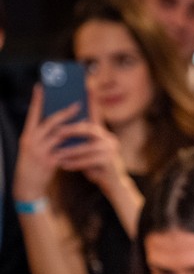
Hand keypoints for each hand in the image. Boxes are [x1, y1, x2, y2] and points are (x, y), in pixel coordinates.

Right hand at [12, 85, 76, 200]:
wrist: (27, 185)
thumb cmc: (32, 164)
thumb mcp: (32, 147)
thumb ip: (42, 135)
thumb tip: (59, 123)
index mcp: (27, 135)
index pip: (32, 114)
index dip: (37, 100)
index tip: (41, 87)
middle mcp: (32, 141)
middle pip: (50, 122)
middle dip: (65, 112)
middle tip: (77, 104)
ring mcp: (40, 151)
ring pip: (60, 135)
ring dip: (74, 126)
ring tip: (85, 120)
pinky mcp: (49, 162)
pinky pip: (66, 150)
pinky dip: (76, 144)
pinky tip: (86, 140)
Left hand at [53, 113, 127, 195]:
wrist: (113, 183)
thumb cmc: (96, 166)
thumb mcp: (89, 152)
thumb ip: (80, 141)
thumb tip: (58, 131)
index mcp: (104, 135)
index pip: (89, 123)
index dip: (74, 122)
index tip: (59, 122)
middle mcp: (110, 140)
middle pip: (90, 130)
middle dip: (72, 131)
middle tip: (56, 133)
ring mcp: (111, 151)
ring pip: (87, 148)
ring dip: (70, 151)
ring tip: (57, 154)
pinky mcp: (110, 162)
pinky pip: (88, 161)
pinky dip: (75, 163)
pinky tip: (64, 165)